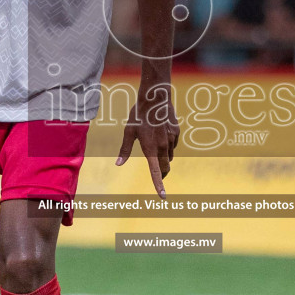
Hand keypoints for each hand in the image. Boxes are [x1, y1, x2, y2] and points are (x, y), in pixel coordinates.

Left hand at [116, 78, 178, 197]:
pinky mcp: (177, 133)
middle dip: (162, 174)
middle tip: (158, 177)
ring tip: (155, 146)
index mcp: (150, 149)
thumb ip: (124, 150)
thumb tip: (118, 165)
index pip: (155, 172)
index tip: (162, 197)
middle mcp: (163, 147)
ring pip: (169, 156)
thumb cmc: (139, 115)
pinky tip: (161, 135)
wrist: (155, 97)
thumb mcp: (128, 132)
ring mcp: (172, 140)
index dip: (158, 185)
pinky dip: (168, 146)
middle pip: (165, 168)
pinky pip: (173, 145)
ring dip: (164, 159)